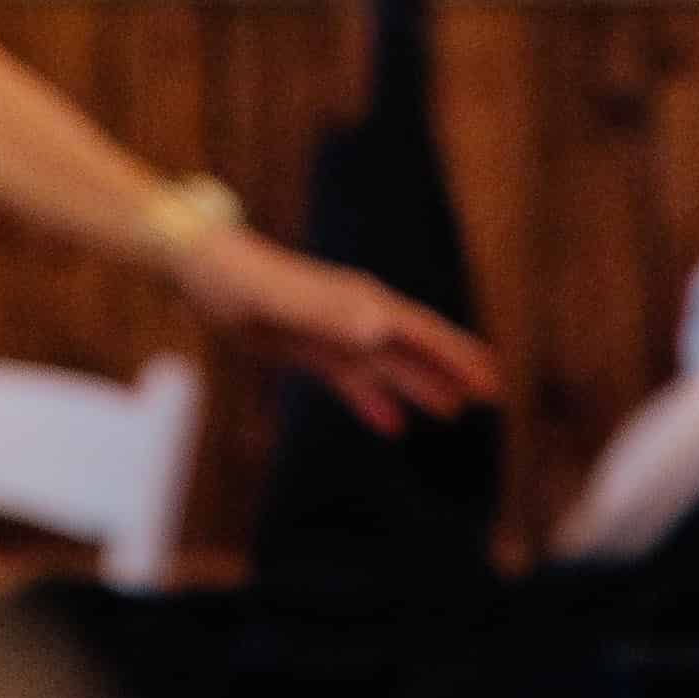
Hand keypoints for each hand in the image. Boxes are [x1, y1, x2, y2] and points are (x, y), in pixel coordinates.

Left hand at [175, 224, 504, 432]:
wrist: (206, 272)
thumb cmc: (244, 281)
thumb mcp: (286, 301)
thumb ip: (333, 313)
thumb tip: (382, 327)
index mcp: (361, 304)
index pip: (422, 333)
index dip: (457, 356)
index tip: (490, 379)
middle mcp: (356, 317)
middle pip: (415, 347)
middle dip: (452, 369)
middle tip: (492, 394)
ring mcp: (334, 333)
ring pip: (388, 366)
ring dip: (421, 387)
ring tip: (454, 412)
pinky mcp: (309, 349)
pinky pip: (351, 379)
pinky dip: (373, 401)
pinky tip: (391, 425)